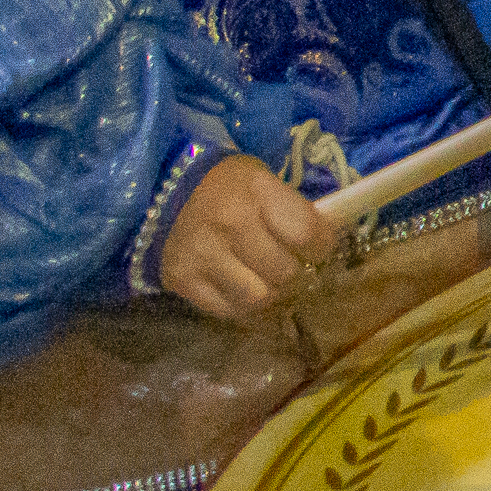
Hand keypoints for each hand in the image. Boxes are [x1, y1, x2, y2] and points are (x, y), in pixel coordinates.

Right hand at [158, 154, 328, 320]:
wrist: (162, 191)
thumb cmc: (226, 185)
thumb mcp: (263, 180)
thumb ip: (293, 209)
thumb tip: (328, 239)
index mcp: (256, 192)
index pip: (306, 233)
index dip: (322, 246)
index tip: (319, 248)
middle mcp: (229, 225)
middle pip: (284, 271)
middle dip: (298, 273)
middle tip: (294, 266)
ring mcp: (203, 256)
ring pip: (257, 298)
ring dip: (271, 294)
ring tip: (270, 280)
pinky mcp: (182, 281)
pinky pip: (228, 310)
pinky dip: (243, 306)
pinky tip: (245, 289)